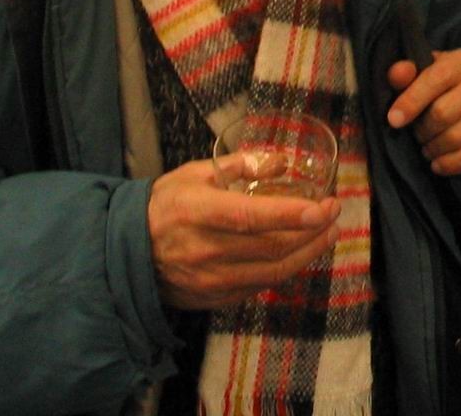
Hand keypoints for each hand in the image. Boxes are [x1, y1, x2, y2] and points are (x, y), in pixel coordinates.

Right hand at [146, 159, 340, 308]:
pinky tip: (299, 254)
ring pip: (271, 272)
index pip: (250, 217)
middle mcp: (204, 250)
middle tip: (334, 213)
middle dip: (312, 232)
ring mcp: (209, 280)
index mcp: (197, 212)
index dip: (289, 214)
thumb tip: (282, 161)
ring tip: (328, 234)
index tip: (324, 207)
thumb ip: (239, 165)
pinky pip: (258, 287)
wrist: (126, 252)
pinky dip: (284, 271)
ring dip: (307, 254)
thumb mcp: (194, 173)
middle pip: (270, 248)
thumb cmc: (165, 205)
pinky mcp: (213, 298)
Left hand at [385, 48, 460, 174]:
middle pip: (443, 113)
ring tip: (427, 148)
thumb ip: (408, 72)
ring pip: (456, 138)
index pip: (436, 79)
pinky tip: (438, 163)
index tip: (394, 120)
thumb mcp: (429, 72)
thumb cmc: (450, 85)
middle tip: (417, 134)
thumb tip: (396, 73)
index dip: (412, 101)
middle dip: (422, 130)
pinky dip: (450, 164)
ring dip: (434, 148)